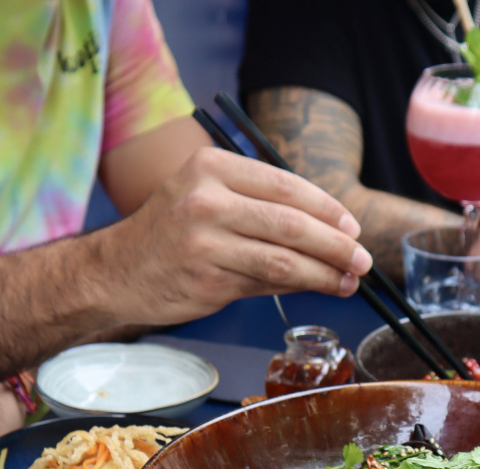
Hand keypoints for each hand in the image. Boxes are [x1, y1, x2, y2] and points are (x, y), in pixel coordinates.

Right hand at [101, 148, 372, 326]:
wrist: (117, 272)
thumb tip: (327, 231)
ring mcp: (205, 242)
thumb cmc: (170, 234)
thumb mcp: (206, 199)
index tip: (352, 227)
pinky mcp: (208, 281)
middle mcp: (206, 200)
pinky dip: (300, 288)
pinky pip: (266, 284)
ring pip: (284, 259)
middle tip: (362, 258)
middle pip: (291, 223)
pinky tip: (321, 289)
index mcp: (211, 167)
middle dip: (336, 244)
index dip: (327, 208)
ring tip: (350, 279)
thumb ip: (260, 208)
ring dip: (325, 272)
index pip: (285, 185)